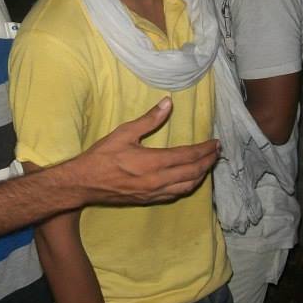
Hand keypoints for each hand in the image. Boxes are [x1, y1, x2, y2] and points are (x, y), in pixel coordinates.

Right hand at [72, 97, 218, 204]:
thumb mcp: (124, 133)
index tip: (215, 142)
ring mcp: (155, 193)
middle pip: (193, 172)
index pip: (188, 155)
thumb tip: (168, 103)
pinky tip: (190, 179)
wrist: (84, 183)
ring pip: (187, 186)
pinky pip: (176, 194)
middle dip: (208, 161)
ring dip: (201, 175)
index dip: (205, 149)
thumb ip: (149, 119)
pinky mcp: (149, 200)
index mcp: (154, 162)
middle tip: (217, 152)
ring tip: (208, 164)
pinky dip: (188, 185)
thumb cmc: (102, 156)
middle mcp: (158, 180)